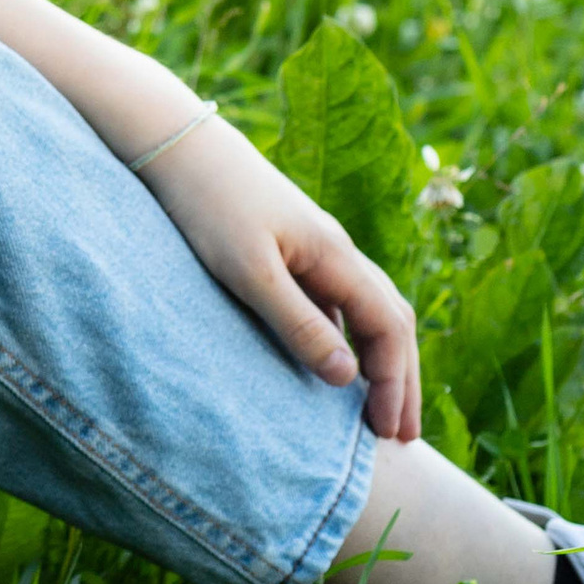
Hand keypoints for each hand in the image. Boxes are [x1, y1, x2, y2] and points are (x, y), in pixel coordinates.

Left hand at [143, 117, 420, 442]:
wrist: (180, 148)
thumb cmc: (209, 207)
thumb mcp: (250, 272)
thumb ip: (298, 323)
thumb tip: (347, 376)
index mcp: (337, 257)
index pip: (389, 328)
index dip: (395, 382)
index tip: (390, 432)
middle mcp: (338, 253)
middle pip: (392, 321)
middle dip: (402, 379)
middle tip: (403, 436)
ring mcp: (318, 250)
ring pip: (369, 310)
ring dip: (382, 359)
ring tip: (379, 407)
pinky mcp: (292, 250)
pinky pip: (339, 303)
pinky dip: (351, 338)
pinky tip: (336, 364)